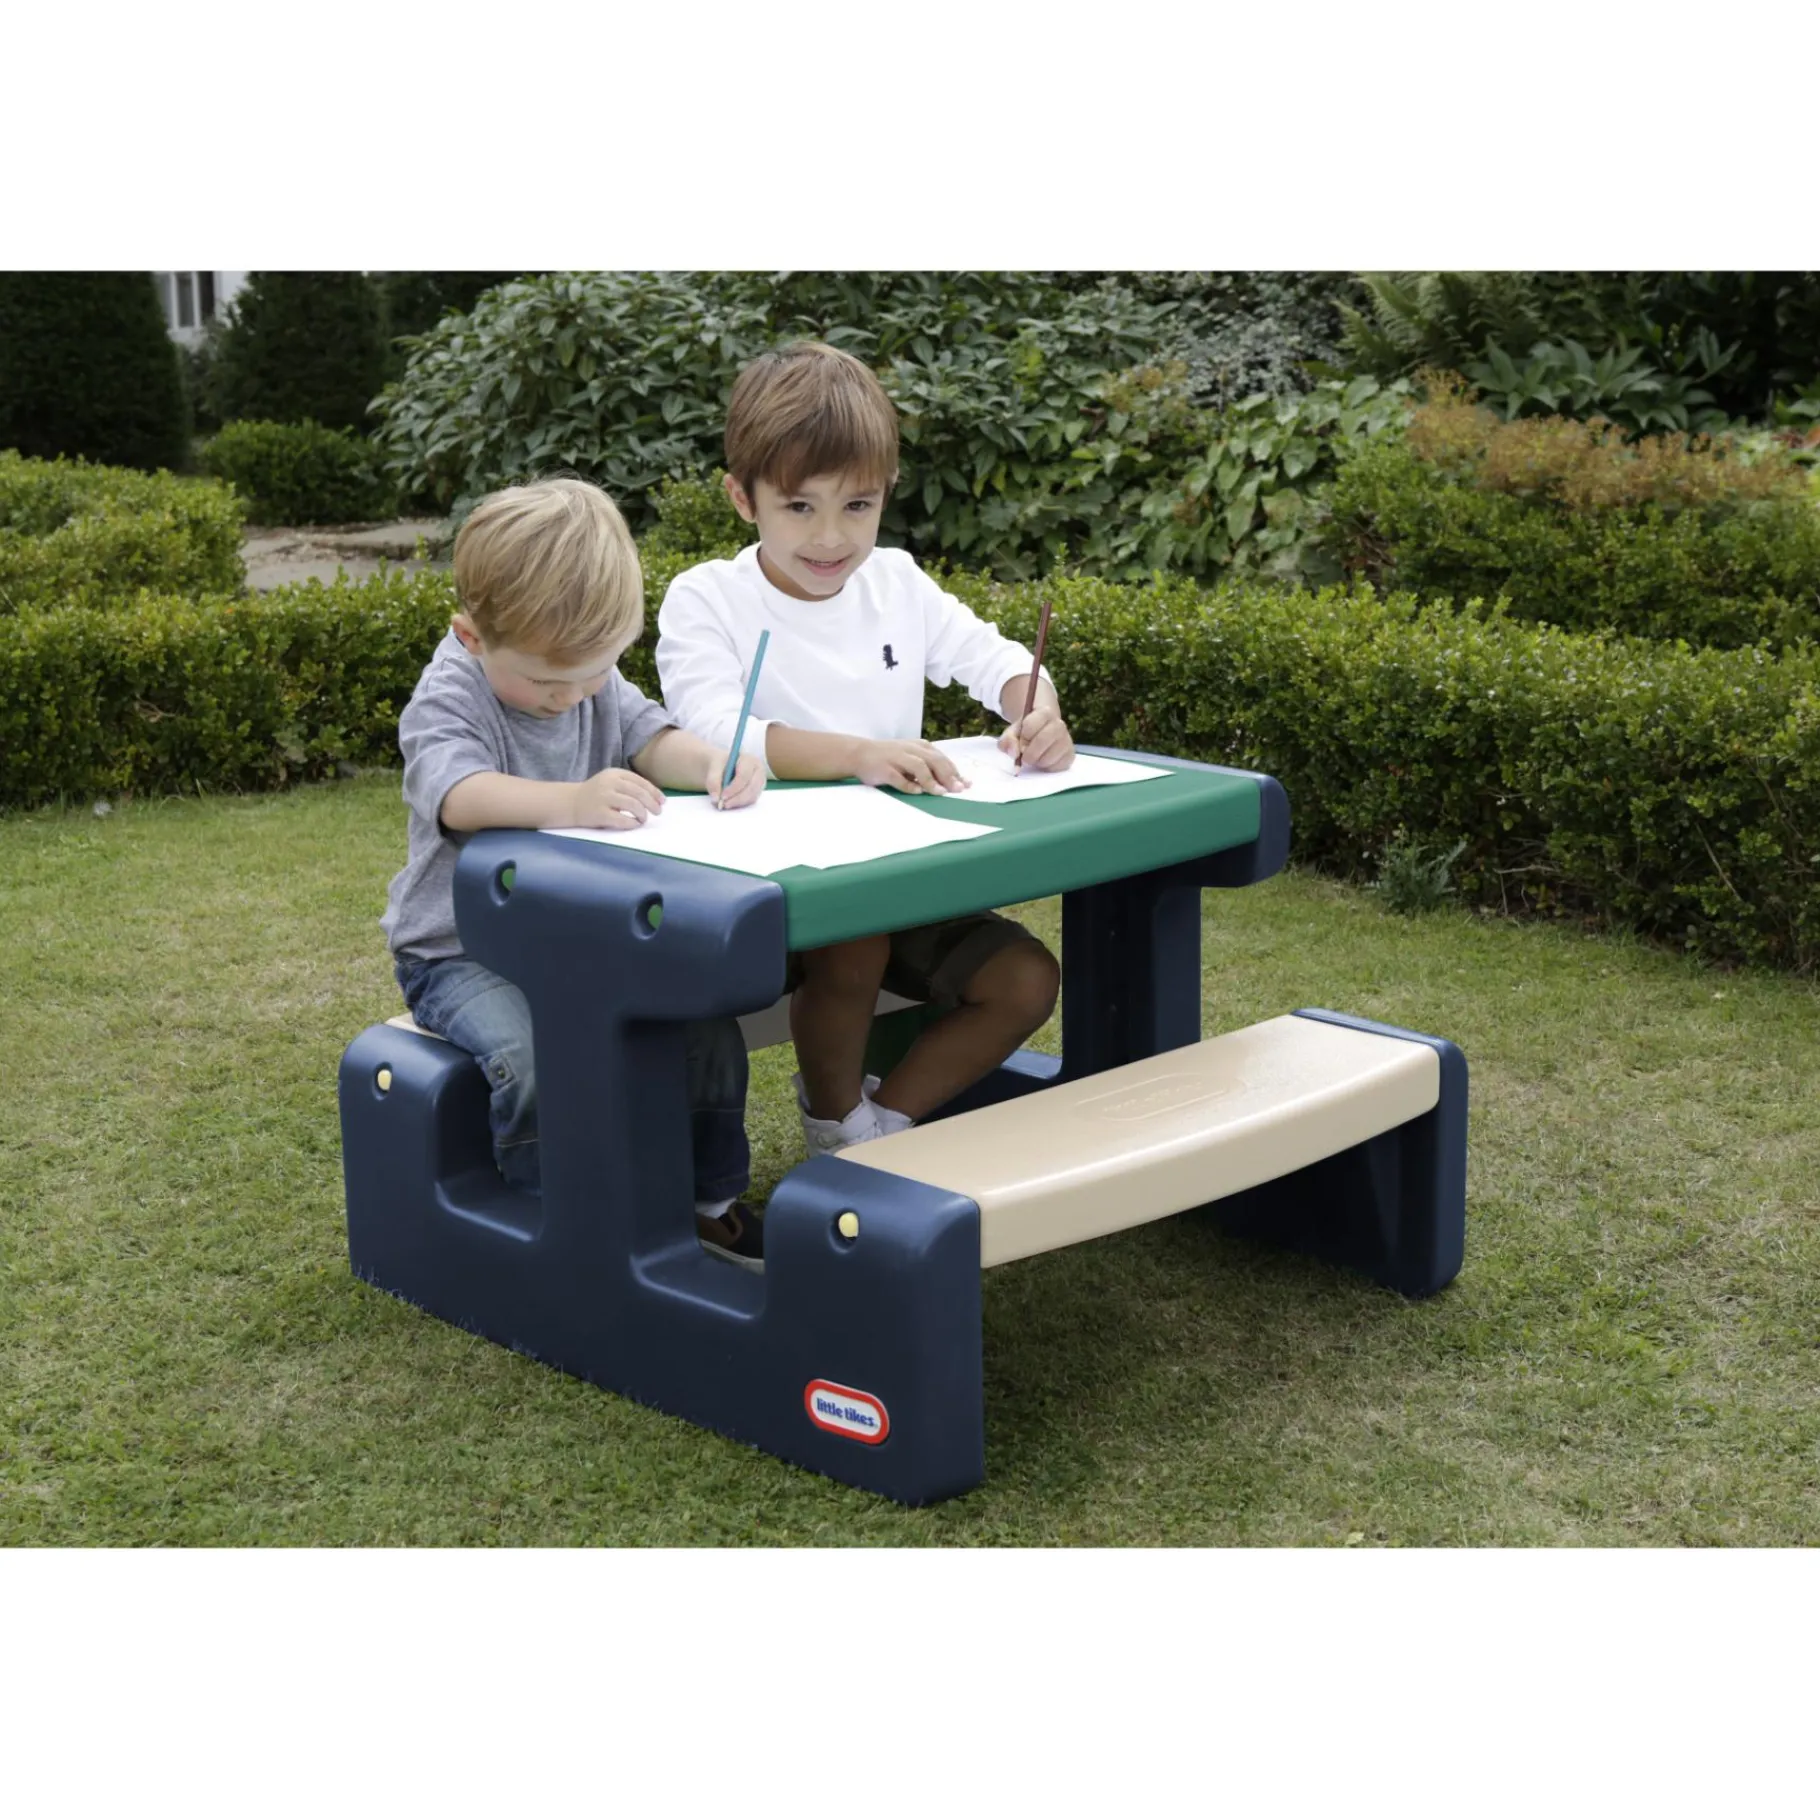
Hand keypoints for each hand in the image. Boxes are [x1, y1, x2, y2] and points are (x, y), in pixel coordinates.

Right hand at [568, 765, 665, 828]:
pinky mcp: (599, 813)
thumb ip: (629, 786)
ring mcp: (604, 798)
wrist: (570, 803)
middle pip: (639, 793)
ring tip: (643, 819)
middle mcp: (610, 784)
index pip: (640, 782)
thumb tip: (656, 798)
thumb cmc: (596, 794)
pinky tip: (634, 824)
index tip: (662, 801)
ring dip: (643, 814)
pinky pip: (622, 819)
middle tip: (658, 812)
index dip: (654, 792)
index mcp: (614, 774)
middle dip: (652, 804)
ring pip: (633, 805)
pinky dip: (632, 823)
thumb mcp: (611, 782)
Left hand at [709, 749, 764, 809]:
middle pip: (751, 788)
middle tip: (724, 804)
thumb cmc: (720, 764)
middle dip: (737, 798)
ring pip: (752, 797)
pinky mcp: (757, 792)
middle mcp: (758, 771)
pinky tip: (729, 803)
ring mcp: (760, 783)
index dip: (734, 787)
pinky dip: (740, 804)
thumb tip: (716, 798)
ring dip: (738, 803)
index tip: (722, 796)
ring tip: (724, 804)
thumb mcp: (714, 767)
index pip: (744, 775)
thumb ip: (713, 781)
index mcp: (749, 760)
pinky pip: (750, 801)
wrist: (722, 767)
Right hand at [853, 738, 968, 793]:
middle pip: (934, 761)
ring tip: (941, 792)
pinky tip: (917, 792)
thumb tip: (951, 783)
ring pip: (918, 767)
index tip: (967, 784)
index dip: (955, 772)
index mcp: (920, 746)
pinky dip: (909, 785)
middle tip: (958, 790)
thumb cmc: (889, 757)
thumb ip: (929, 767)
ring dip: (931, 780)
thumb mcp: (911, 757)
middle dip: (948, 776)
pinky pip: (898, 777)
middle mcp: (911, 750)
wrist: (859, 753)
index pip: (942, 759)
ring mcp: (897, 759)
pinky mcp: (884, 769)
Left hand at [999, 703, 1074, 771]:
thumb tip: (1014, 753)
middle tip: (1025, 757)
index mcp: (1044, 713)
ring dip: (1037, 762)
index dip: (1022, 737)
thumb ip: (1008, 740)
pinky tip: (1044, 761)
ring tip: (1035, 757)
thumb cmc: (1026, 733)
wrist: (1042, 733)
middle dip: (1029, 753)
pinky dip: (1047, 768)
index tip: (1021, 741)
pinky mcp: (1070, 755)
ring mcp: (1067, 740)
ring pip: (1049, 757)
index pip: (1030, 725)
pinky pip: (1056, 767)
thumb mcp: (1012, 732)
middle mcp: (1059, 724)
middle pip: (1042, 740)